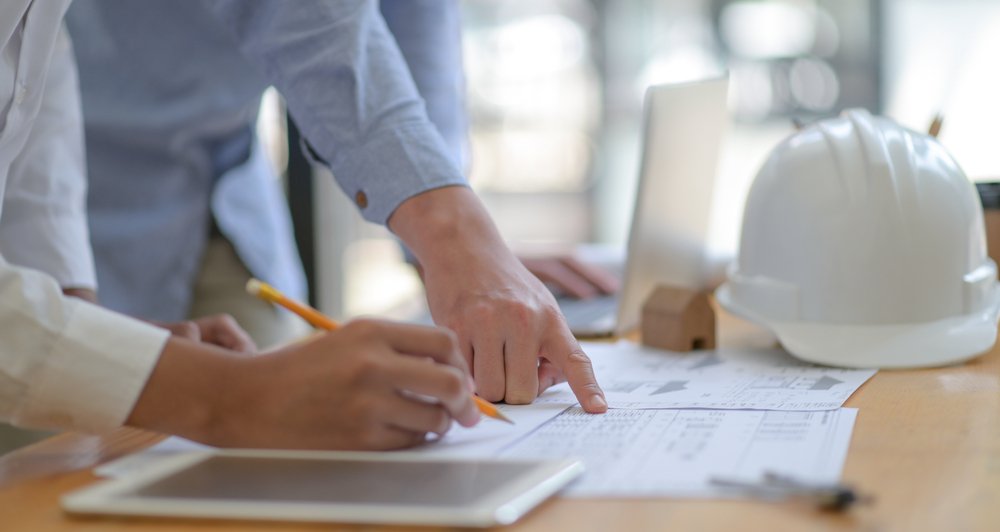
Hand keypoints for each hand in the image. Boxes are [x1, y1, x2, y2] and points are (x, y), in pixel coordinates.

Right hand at [128, 320, 478, 449]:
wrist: (249, 398)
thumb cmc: (302, 368)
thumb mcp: (348, 339)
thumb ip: (396, 348)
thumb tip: (450, 370)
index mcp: (372, 331)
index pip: (443, 341)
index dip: (459, 362)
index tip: (460, 377)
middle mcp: (373, 363)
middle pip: (450, 380)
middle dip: (466, 400)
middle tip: (468, 411)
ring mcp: (367, 402)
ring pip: (435, 418)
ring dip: (440, 423)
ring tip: (429, 421)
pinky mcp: (360, 437)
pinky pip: (410, 441)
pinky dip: (416, 440)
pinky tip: (404, 432)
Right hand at [390, 187, 606, 412]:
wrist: (464, 247)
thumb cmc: (505, 284)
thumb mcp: (539, 306)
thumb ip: (548, 346)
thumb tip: (545, 383)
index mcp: (549, 318)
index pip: (575, 359)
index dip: (587, 388)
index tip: (598, 409)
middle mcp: (522, 320)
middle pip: (522, 392)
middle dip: (513, 391)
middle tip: (507, 368)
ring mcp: (487, 324)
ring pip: (490, 389)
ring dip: (487, 384)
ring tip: (486, 357)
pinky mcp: (455, 328)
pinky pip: (463, 374)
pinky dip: (465, 373)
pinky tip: (467, 350)